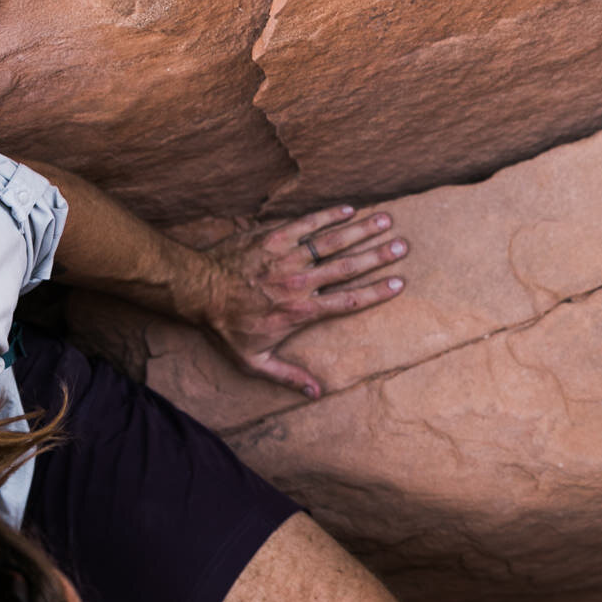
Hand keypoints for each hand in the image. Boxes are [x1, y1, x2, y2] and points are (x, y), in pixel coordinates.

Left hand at [199, 205, 407, 395]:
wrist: (197, 290)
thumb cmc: (226, 327)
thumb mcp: (253, 361)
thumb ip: (287, 375)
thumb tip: (316, 393)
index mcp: (301, 311)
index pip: (348, 301)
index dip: (376, 292)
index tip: (399, 283)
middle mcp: (300, 281)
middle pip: (348, 266)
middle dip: (378, 255)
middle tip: (404, 246)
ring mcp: (288, 256)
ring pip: (332, 241)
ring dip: (362, 230)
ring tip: (387, 220)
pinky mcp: (273, 236)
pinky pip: (307, 223)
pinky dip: (329, 215)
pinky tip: (349, 208)